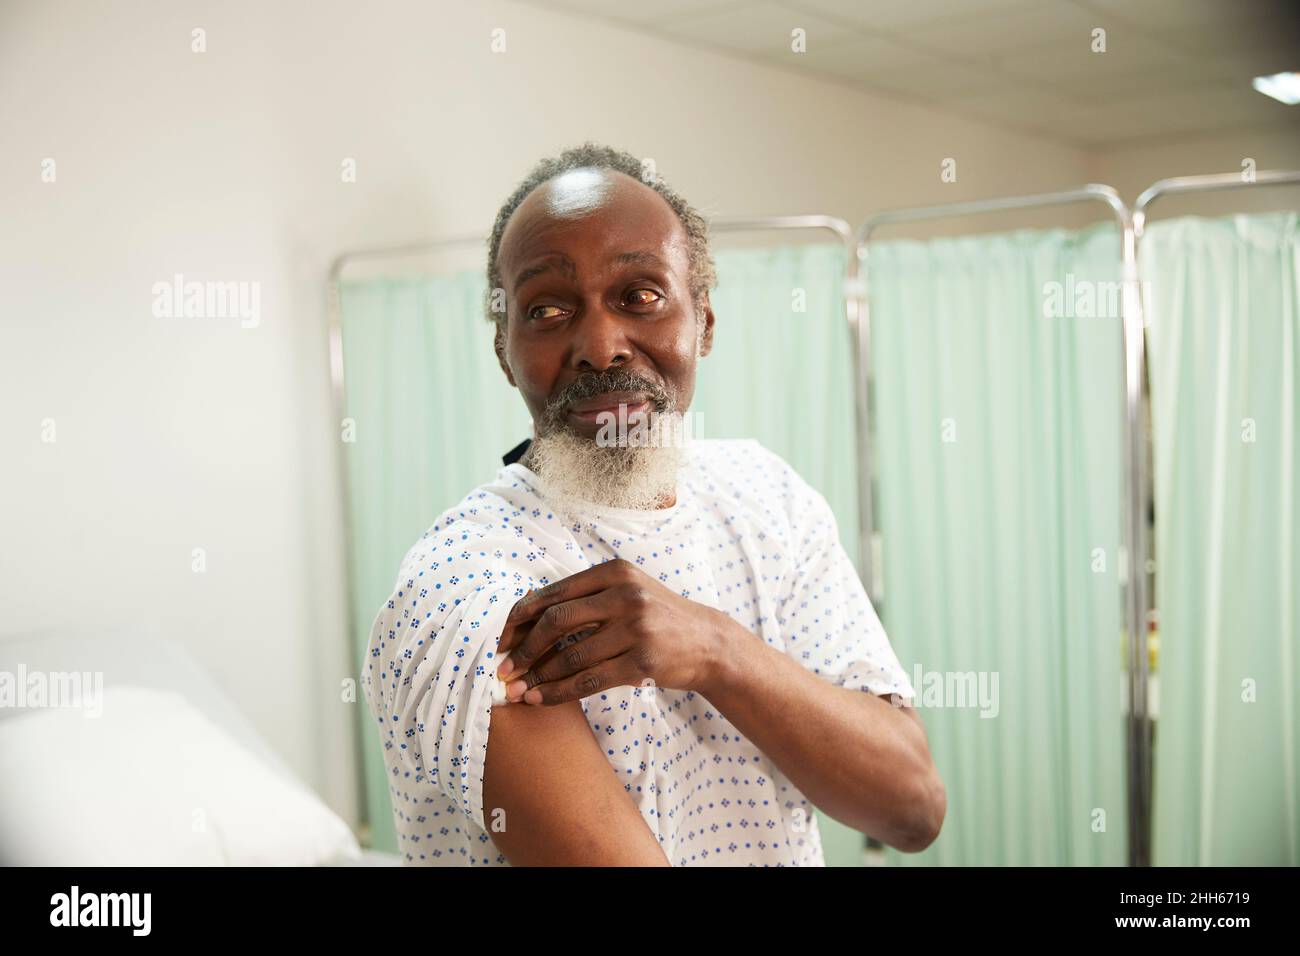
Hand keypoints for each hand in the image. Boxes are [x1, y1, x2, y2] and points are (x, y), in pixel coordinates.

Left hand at [494, 558, 727, 705]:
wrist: (708, 642)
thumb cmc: (657, 616)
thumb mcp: (627, 592)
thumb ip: (585, 597)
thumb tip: (526, 612)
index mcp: (614, 573)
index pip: (555, 593)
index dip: (521, 617)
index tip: (499, 637)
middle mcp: (625, 596)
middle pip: (557, 621)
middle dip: (524, 648)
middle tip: (503, 668)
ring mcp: (636, 629)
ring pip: (572, 656)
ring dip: (538, 676)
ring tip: (518, 690)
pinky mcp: (643, 662)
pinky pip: (590, 681)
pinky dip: (559, 692)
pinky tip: (541, 699)